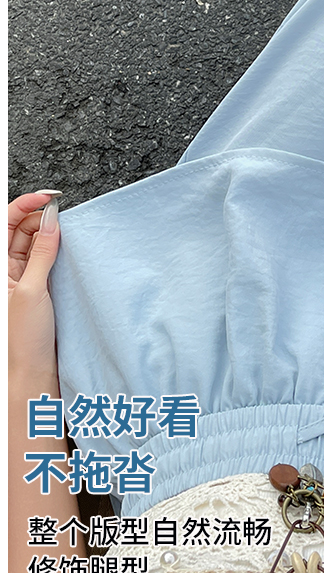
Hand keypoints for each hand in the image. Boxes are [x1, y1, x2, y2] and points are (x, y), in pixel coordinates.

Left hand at [8, 192, 61, 387]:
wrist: (33, 375)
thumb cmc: (24, 341)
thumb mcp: (33, 289)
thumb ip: (42, 252)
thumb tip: (51, 220)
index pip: (5, 223)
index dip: (25, 204)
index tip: (49, 197)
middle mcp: (5, 271)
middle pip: (19, 229)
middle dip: (40, 217)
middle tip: (63, 216)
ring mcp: (21, 278)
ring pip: (34, 243)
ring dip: (50, 233)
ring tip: (68, 232)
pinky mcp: (37, 288)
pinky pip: (45, 259)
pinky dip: (57, 250)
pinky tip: (68, 249)